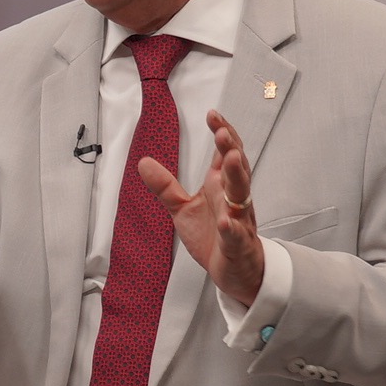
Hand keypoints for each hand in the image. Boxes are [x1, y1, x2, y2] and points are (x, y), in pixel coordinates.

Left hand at [136, 110, 267, 306]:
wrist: (234, 270)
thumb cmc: (213, 235)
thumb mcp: (182, 208)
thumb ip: (165, 186)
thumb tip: (143, 162)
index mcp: (221, 187)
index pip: (226, 154)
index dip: (222, 133)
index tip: (212, 115)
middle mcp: (233, 200)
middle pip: (236, 168)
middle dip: (231, 148)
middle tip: (223, 131)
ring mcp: (239, 221)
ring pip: (242, 196)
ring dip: (237, 176)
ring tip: (230, 158)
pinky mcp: (238, 246)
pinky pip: (236, 235)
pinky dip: (231, 228)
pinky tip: (225, 221)